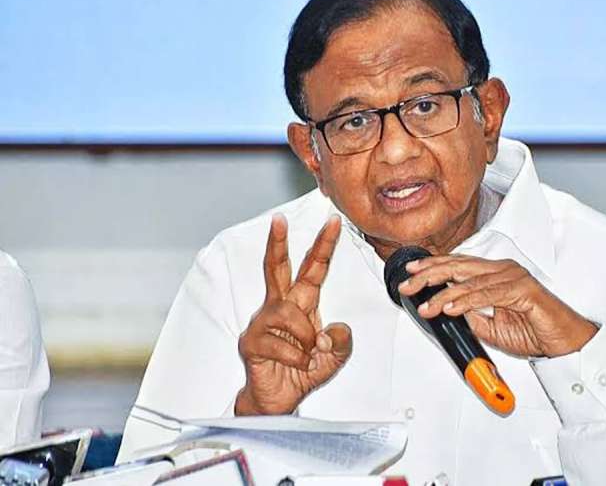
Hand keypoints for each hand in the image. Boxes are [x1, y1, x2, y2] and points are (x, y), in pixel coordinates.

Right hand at [235, 214, 351, 415]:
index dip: (323, 246)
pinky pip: (280, 344)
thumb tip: (329, 331)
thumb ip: (341, 341)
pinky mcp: (251, 342)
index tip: (334, 222)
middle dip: (277, 243)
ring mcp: (261, 323)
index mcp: (301, 304)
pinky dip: (297, 359)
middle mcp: (279, 307)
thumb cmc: (303, 372)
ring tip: (309, 354)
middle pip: (276, 269)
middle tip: (279, 219)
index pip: (312, 269)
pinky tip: (297, 366)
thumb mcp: (335, 357)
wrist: (279, 400)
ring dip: (306, 337)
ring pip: (289, 314)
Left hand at [397, 255, 596, 357]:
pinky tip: (452, 307)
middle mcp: (503, 270)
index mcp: (494, 274)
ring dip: (444, 294)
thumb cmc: (533, 332)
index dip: (432, 267)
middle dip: (430, 275)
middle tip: (409, 284)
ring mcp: (514, 277)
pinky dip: (467, 301)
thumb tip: (448, 310)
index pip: (457, 265)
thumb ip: (469, 316)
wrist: (563, 343)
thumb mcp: (489, 328)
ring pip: (470, 281)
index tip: (410, 272)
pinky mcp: (524, 290)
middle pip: (459, 266)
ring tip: (427, 305)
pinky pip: (488, 294)